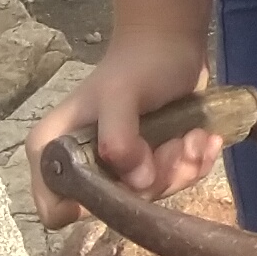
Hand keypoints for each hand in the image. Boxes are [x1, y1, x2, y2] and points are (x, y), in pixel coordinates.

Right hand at [56, 31, 219, 222]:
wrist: (171, 46)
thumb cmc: (137, 66)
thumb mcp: (120, 95)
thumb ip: (119, 138)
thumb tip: (137, 183)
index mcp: (52, 152)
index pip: (56, 208)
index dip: (92, 204)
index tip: (128, 176)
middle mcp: (79, 167)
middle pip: (115, 206)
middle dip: (154, 179)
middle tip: (177, 144)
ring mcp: (116, 169)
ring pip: (150, 196)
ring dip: (181, 168)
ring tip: (194, 137)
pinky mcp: (148, 166)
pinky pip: (173, 184)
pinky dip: (194, 165)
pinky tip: (204, 139)